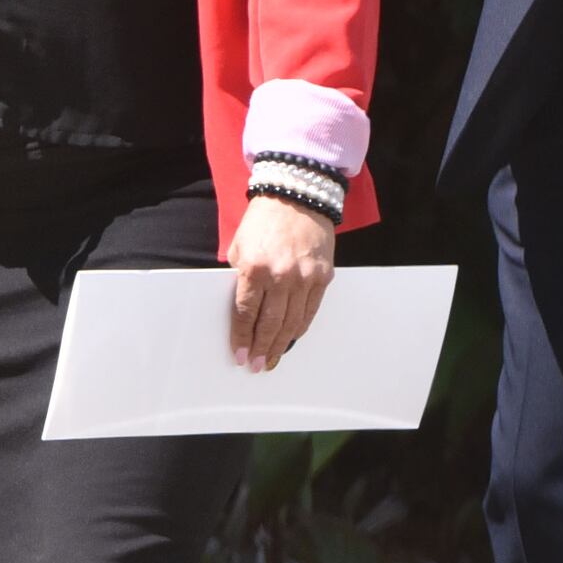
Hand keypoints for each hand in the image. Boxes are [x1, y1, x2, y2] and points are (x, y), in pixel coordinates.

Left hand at [229, 195, 339, 372]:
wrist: (296, 196)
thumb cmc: (262, 221)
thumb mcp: (239, 247)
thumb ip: (240, 277)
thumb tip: (242, 309)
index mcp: (254, 268)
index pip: (245, 313)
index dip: (242, 337)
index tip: (240, 355)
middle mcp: (281, 276)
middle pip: (270, 323)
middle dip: (261, 348)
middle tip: (256, 365)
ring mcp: (305, 277)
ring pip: (293, 322)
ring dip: (281, 344)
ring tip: (272, 359)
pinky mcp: (323, 276)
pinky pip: (311, 310)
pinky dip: (300, 327)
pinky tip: (291, 338)